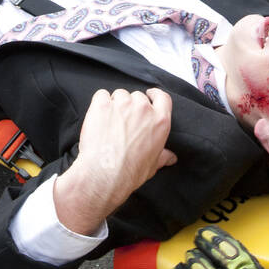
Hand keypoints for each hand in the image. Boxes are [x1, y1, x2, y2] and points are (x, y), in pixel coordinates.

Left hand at [53, 88, 175, 234]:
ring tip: (108, 122)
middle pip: (137, 96)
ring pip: (119, 95)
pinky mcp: (103, 105)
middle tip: (123, 121)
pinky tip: (98, 117)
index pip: (163, 98)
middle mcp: (143, 109)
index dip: (155, 95)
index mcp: (160, 122)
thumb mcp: (153, 165)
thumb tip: (170, 157)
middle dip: (130, 106)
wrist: (104, 174)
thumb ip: (162, 156)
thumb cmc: (129, 172)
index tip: (150, 95)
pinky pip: (101, 95)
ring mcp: (123, 105)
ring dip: (115, 104)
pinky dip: (99, 103)